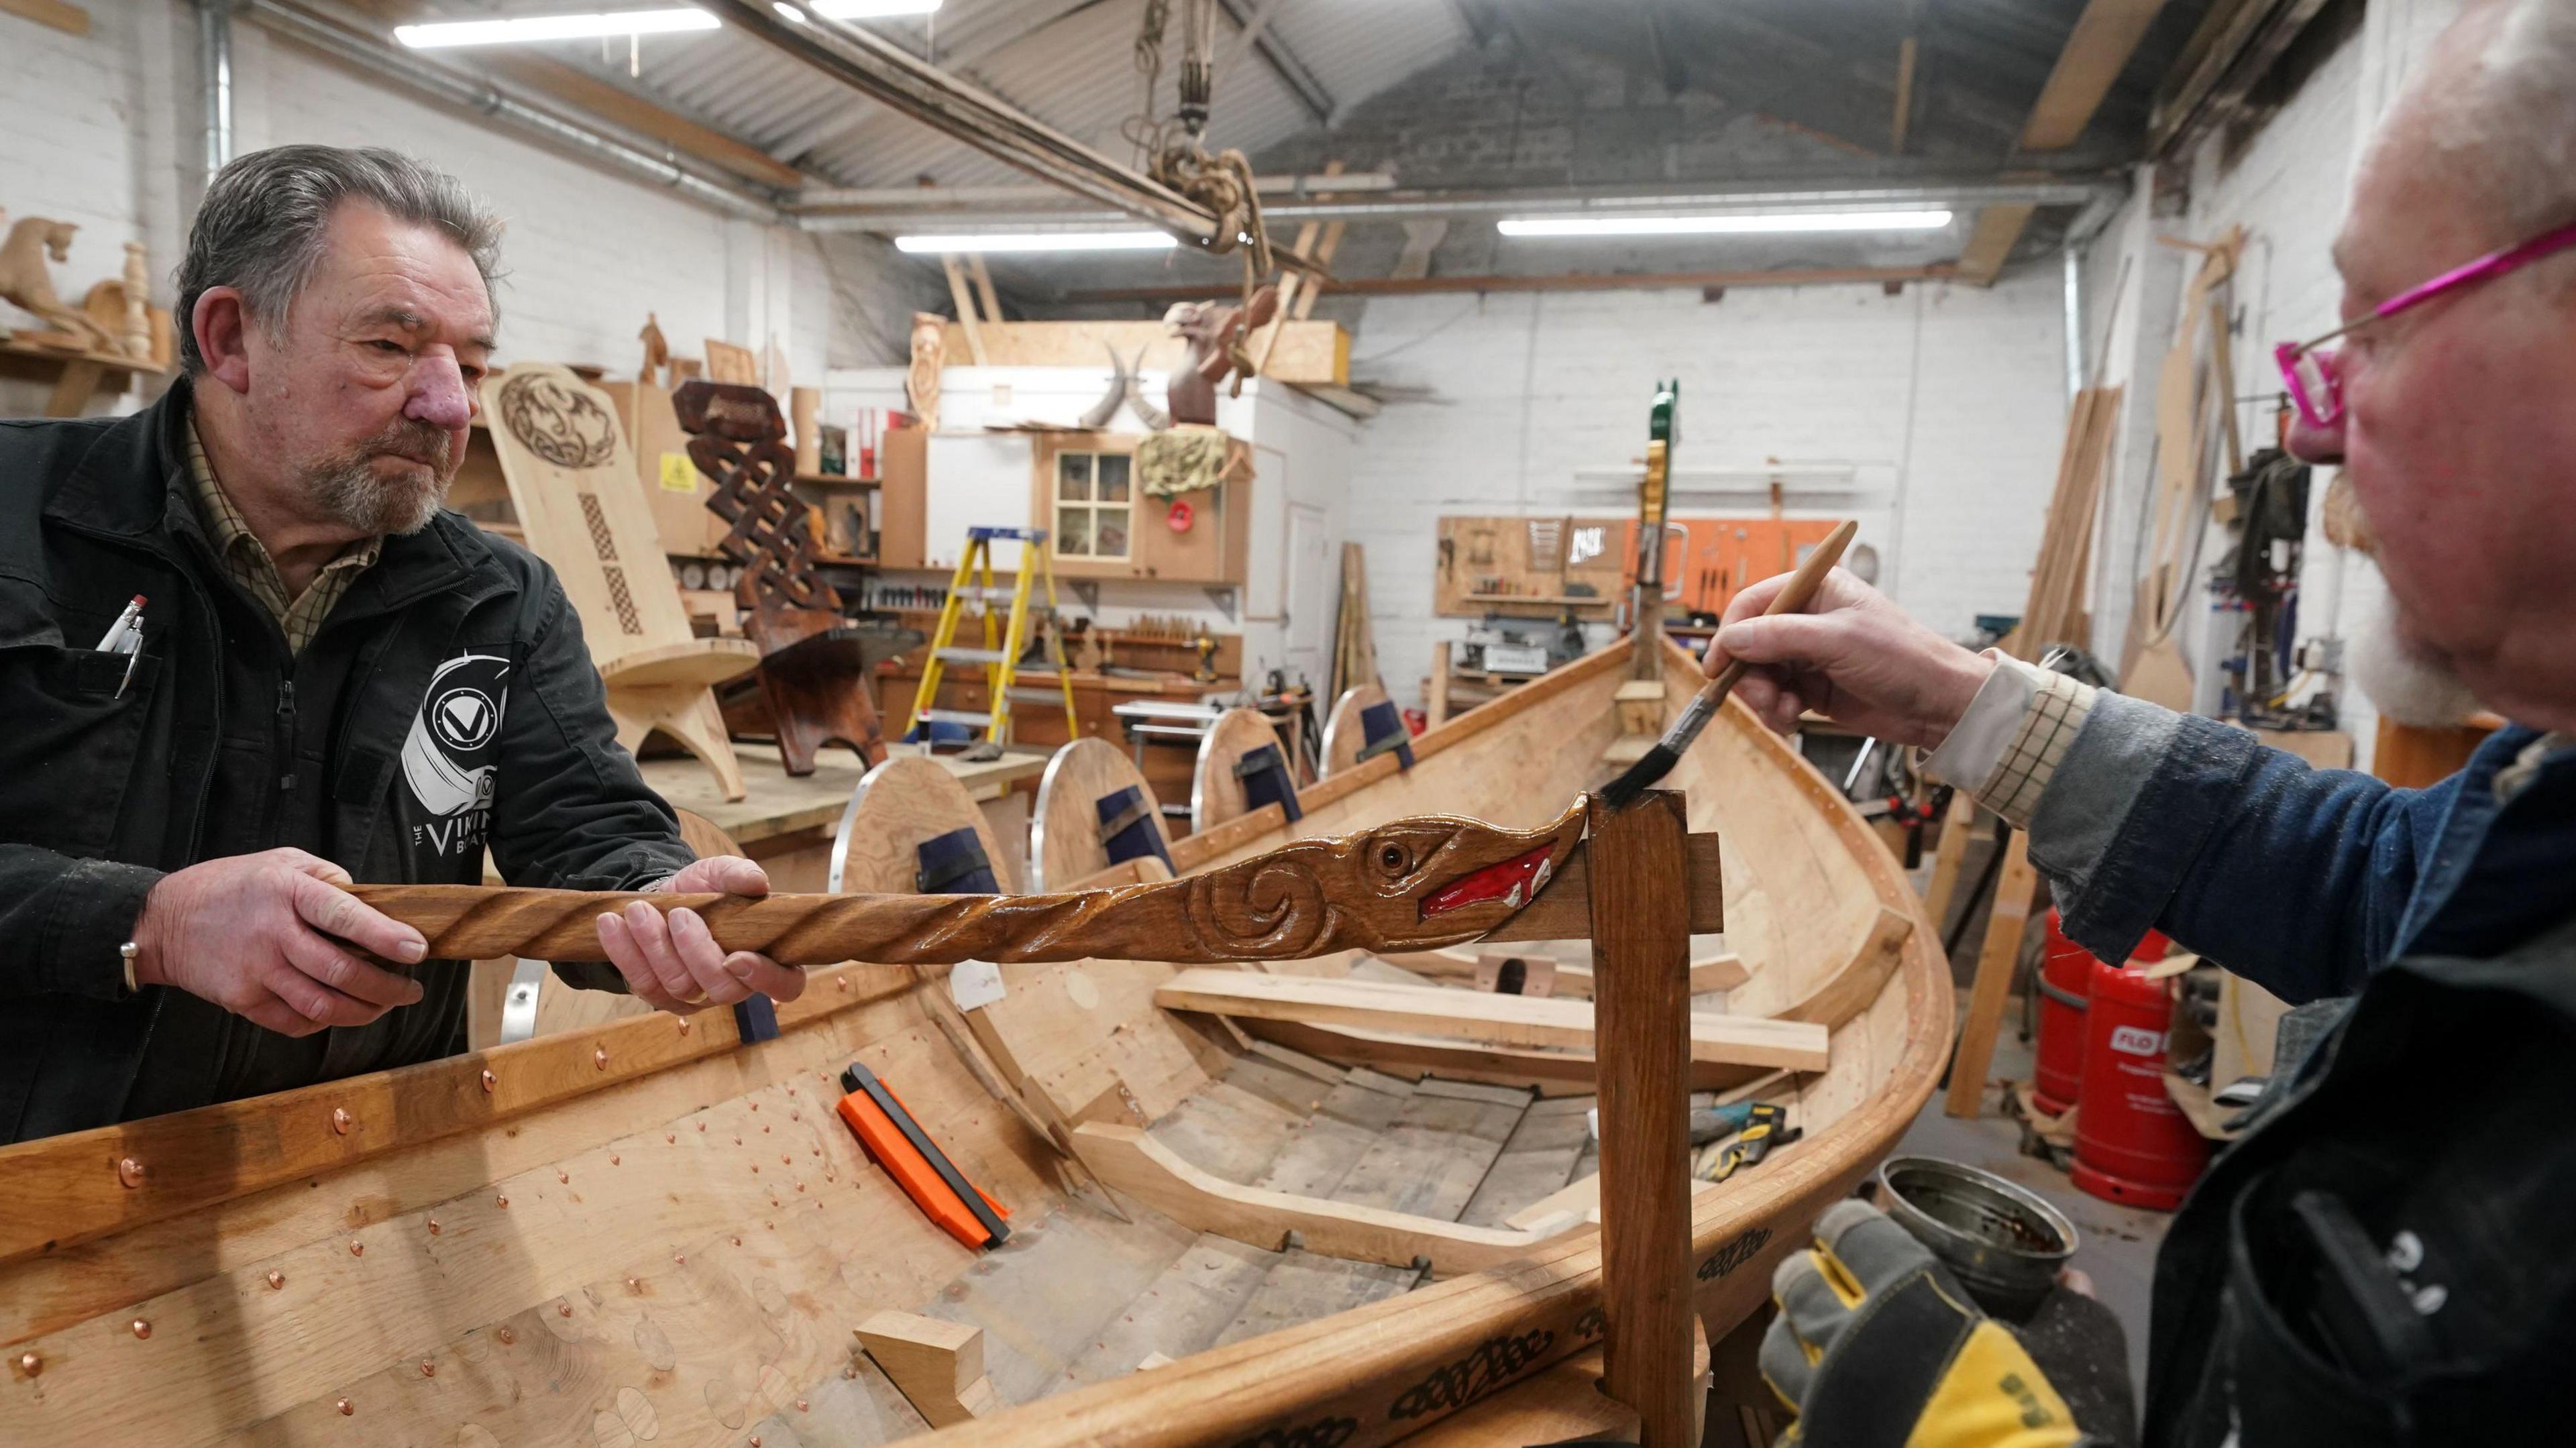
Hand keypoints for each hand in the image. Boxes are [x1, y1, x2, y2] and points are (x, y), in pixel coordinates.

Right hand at [131, 849, 428, 1035]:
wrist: (163, 921)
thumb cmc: (230, 886)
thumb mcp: (280, 861)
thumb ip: (326, 878)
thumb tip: (369, 900)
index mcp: (286, 893)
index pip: (344, 916)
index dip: (384, 936)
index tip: (417, 951)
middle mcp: (272, 935)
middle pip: (340, 971)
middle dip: (387, 987)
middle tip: (412, 989)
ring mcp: (256, 972)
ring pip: (322, 1005)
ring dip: (363, 1011)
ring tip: (386, 1005)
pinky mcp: (243, 1000)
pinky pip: (295, 1022)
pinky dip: (325, 1021)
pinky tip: (341, 1012)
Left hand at [595, 855, 805, 1014]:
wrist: (664, 898)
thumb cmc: (705, 890)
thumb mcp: (721, 873)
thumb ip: (739, 874)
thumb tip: (757, 882)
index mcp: (768, 958)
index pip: (784, 984)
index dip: (765, 978)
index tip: (737, 957)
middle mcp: (736, 984)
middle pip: (724, 990)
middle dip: (697, 953)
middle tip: (679, 915)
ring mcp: (698, 996)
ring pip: (679, 987)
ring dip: (655, 947)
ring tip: (638, 910)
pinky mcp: (660, 996)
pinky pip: (642, 984)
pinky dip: (624, 953)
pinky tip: (612, 924)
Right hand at [1705, 569, 1995, 746]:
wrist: (1938, 704)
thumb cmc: (1902, 658)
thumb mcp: (1838, 640)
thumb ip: (1779, 637)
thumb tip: (1730, 639)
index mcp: (1817, 591)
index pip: (1755, 602)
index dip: (1731, 631)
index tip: (1718, 663)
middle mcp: (1808, 620)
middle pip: (1750, 642)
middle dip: (1749, 673)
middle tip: (1762, 696)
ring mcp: (1809, 655)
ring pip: (1759, 674)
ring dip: (1763, 697)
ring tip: (1784, 711)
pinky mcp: (1813, 688)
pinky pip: (1775, 697)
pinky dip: (1776, 711)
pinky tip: (1792, 718)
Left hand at [1762, 1200, 2078, 1446]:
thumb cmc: (2052, 1428)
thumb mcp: (2082, 1356)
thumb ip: (2071, 1312)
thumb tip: (2073, 1283)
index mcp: (1906, 1298)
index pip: (1851, 1233)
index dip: (1847, 1223)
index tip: (1852, 1224)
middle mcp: (1851, 1344)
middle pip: (1798, 1284)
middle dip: (1808, 1271)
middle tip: (1824, 1273)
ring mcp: (1828, 1405)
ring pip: (1778, 1351)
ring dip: (1792, 1333)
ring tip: (1812, 1335)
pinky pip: (1794, 1425)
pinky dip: (1805, 1411)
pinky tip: (1827, 1409)